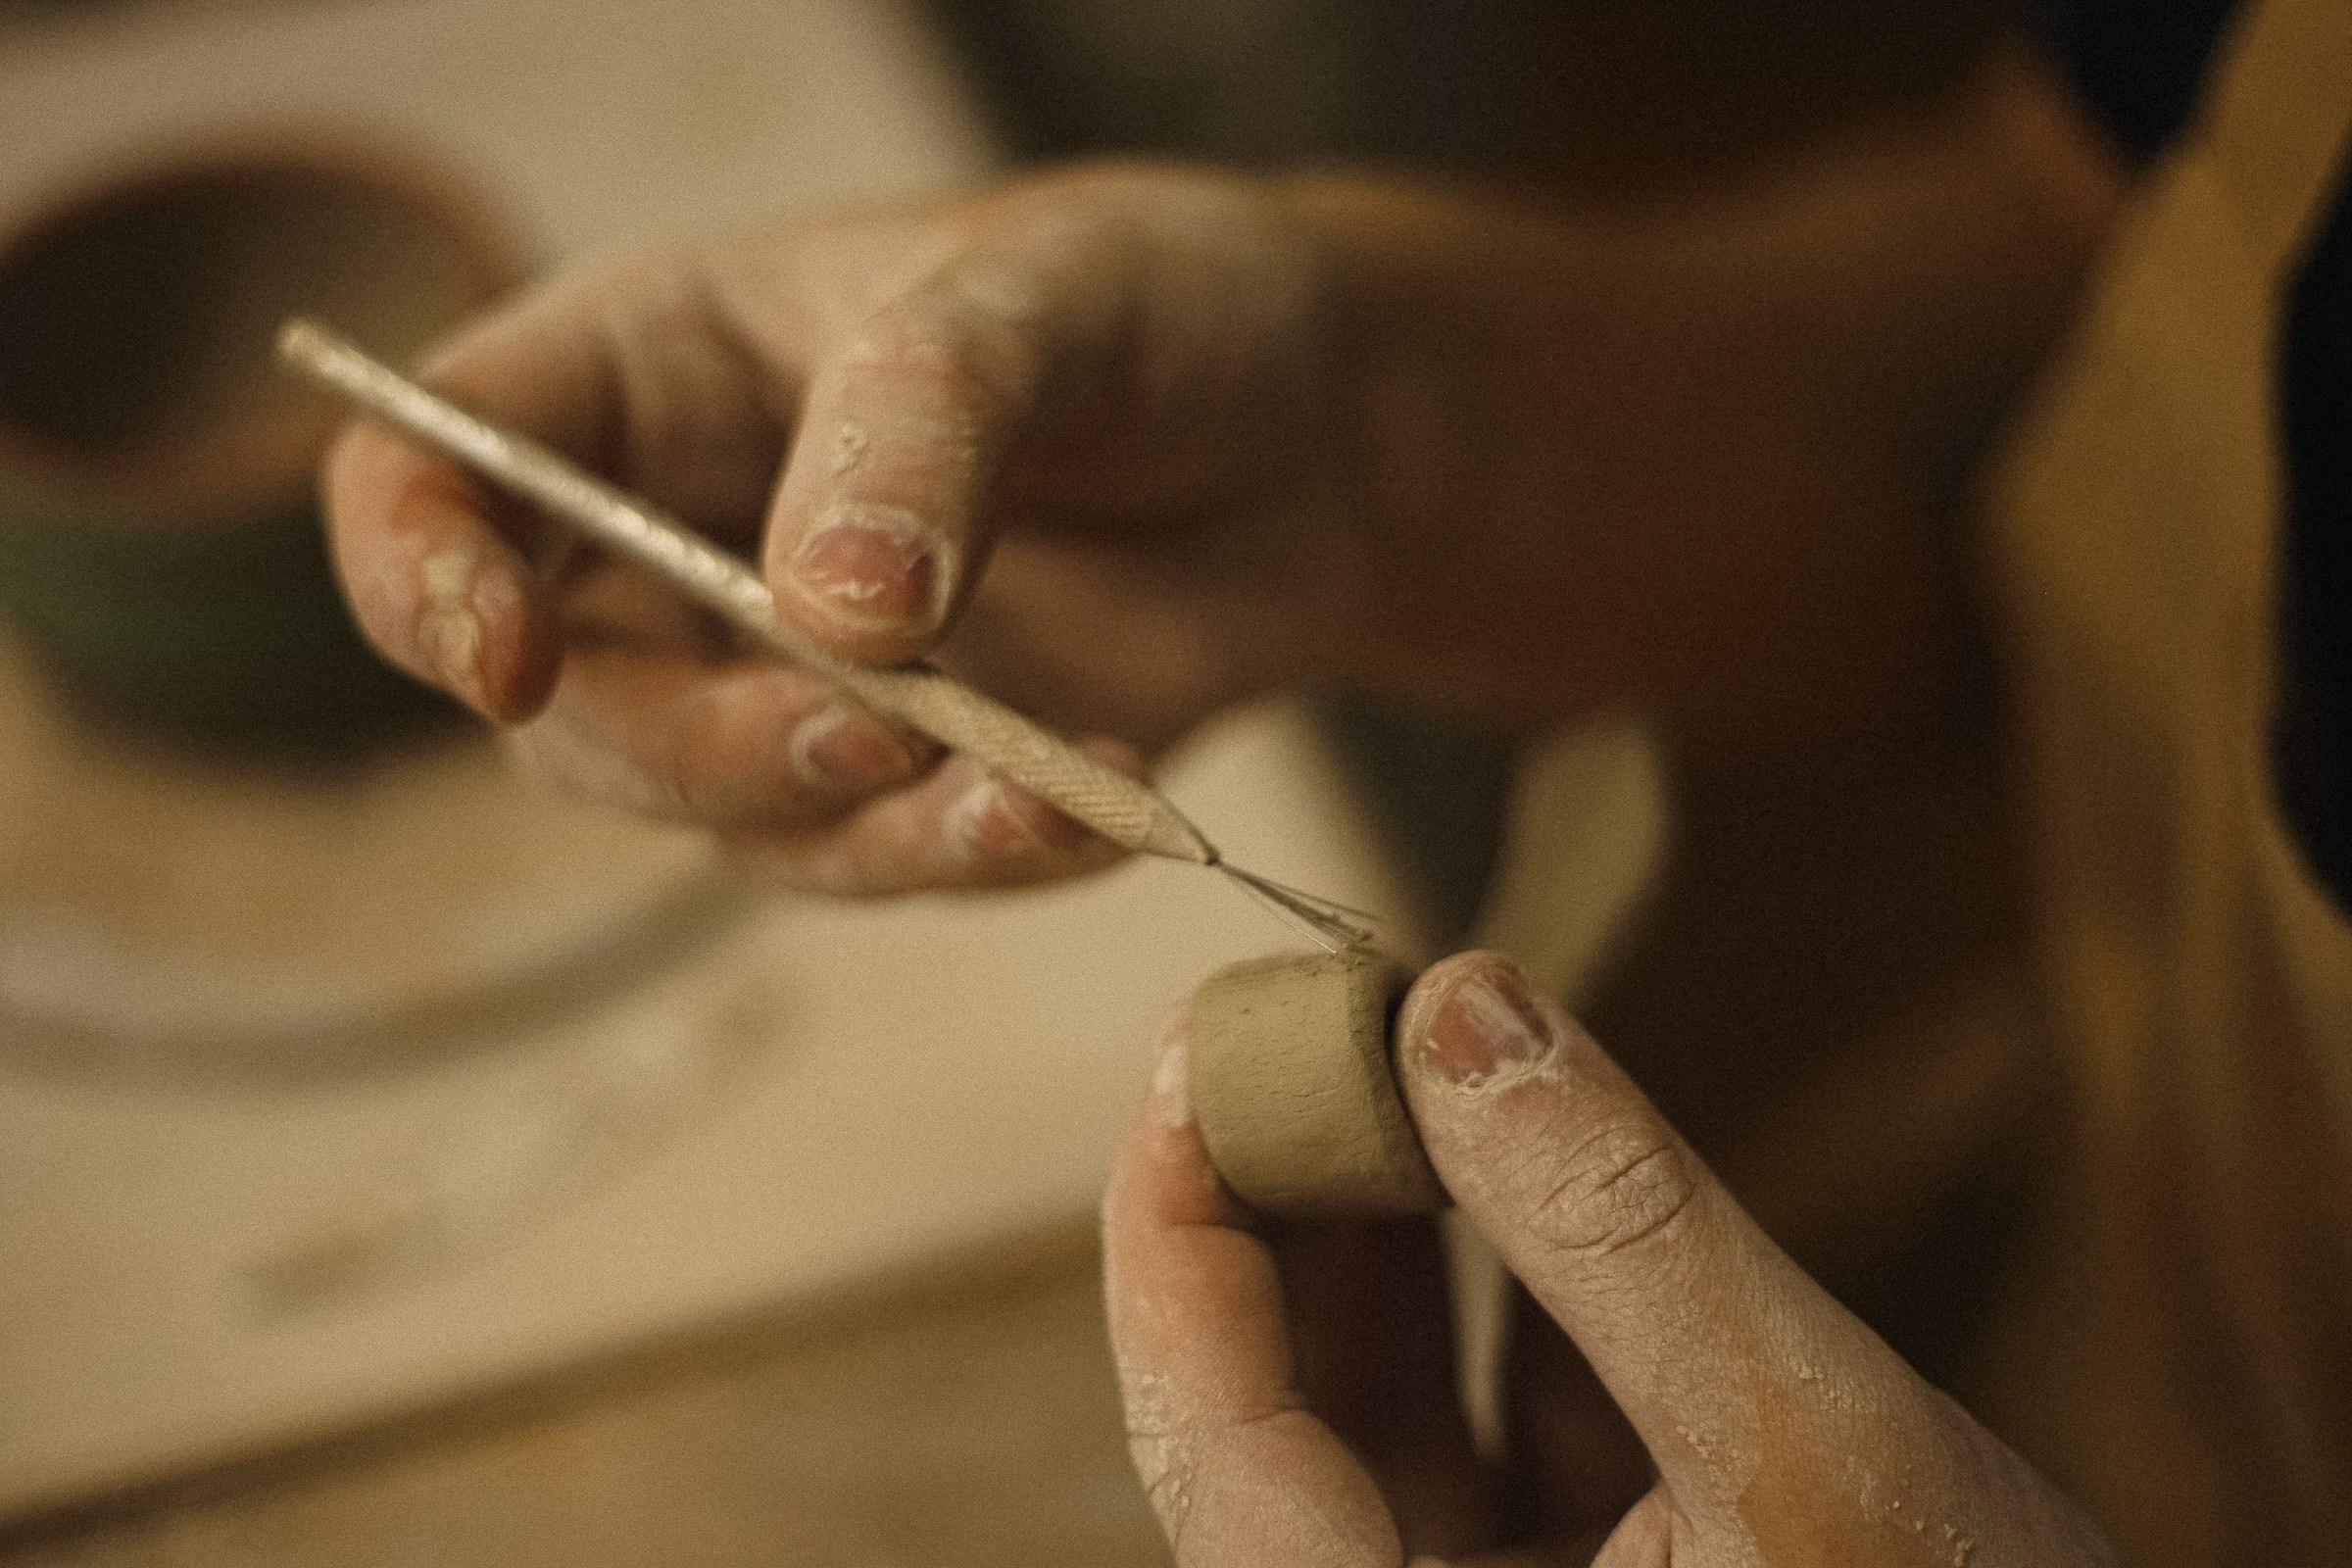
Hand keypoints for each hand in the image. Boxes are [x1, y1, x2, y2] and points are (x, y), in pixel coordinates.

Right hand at [322, 163, 1348, 893]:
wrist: (1317, 436)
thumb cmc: (1154, 310)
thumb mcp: (1041, 300)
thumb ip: (923, 425)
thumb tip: (825, 616)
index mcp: (644, 379)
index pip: (431, 479)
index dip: (419, 579)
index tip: (511, 662)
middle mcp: (684, 546)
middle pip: (571, 715)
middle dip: (704, 749)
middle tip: (870, 733)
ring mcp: (791, 682)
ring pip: (734, 823)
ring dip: (872, 830)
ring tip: (1033, 777)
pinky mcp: (910, 781)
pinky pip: (897, 866)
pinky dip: (990, 857)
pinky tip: (1106, 792)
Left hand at [1102, 951, 2123, 1565]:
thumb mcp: (1808, 1446)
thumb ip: (1621, 1233)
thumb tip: (1462, 1006)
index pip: (1205, 1435)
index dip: (1172, 1227)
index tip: (1202, 1043)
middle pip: (1277, 1407)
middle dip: (1295, 1198)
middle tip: (1317, 1014)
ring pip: (1391, 1409)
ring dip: (1405, 1227)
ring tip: (1418, 1052)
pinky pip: (1511, 1427)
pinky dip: (1524, 1289)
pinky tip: (1541, 1153)